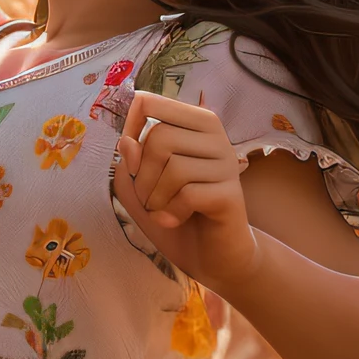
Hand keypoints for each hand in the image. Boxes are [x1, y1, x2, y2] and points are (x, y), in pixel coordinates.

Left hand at [113, 93, 256, 287]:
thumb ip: (130, 161)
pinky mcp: (231, 193)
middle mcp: (215, 136)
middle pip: (158, 138)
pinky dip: (171, 212)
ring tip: (162, 210)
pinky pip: (188, 194)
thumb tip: (127, 142)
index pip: (149, 102)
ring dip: (155, 197)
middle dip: (140, 176)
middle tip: (149, 198)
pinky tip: (175, 220)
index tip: (129, 158)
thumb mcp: (140, 185)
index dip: (128, 128)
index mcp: (193, 123)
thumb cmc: (174, 212)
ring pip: (172, 166)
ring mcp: (226, 164)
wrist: (211, 256)